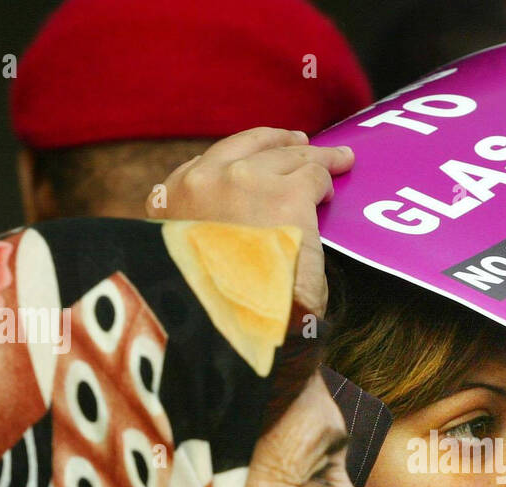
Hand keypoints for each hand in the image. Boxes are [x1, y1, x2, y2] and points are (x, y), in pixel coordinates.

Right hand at [147, 127, 353, 316]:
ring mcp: (242, 182)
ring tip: (337, 159)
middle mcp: (200, 183)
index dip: (233, 162)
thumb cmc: (215, 309)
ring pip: (285, 156)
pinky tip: (331, 192)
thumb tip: (226, 228)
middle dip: (276, 143)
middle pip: (246, 149)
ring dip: (313, 156)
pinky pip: (312, 174)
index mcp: (168, 204)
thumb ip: (201, 232)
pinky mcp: (285, 194)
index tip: (250, 161)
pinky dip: (325, 180)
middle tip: (299, 141)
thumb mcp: (188, 262)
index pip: (201, 167)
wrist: (237, 326)